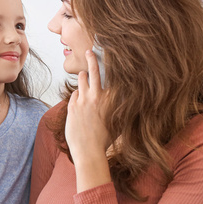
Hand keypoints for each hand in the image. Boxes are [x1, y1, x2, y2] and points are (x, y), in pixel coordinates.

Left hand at [65, 50, 112, 191]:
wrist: (89, 152)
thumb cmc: (106, 140)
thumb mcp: (119, 122)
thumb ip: (120, 108)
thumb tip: (130, 102)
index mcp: (111, 99)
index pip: (112, 75)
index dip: (111, 63)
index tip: (110, 52)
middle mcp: (97, 96)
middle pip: (94, 71)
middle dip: (92, 58)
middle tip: (89, 51)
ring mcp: (83, 100)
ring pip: (81, 81)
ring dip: (83, 78)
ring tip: (84, 76)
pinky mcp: (72, 106)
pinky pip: (74, 95)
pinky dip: (77, 95)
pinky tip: (80, 100)